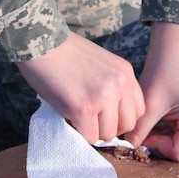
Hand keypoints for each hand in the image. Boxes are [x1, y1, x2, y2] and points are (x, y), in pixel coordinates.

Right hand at [17, 31, 145, 143]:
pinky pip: (89, 136)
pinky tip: (68, 116)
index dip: (120, 117)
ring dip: (92, 130)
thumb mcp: (101, 64)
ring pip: (108, 133)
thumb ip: (111, 85)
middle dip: (108, 126)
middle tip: (89, 119)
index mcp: (125, 72)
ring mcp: (102, 96)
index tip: (103, 115)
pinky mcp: (83, 107)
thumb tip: (110, 116)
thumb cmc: (64, 52)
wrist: (40, 41)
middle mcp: (119, 84)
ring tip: (76, 116)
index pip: (138, 110)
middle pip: (127, 125)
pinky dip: (79, 133)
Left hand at [129, 23, 178, 159]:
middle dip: (157, 142)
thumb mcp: (150, 103)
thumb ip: (139, 130)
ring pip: (175, 145)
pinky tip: (156, 117)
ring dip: (158, 137)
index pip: (177, 152)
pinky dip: (162, 132)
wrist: (172, 53)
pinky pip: (177, 138)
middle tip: (143, 125)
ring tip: (149, 118)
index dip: (156, 145)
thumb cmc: (163, 72)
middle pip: (177, 150)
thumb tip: (125, 150)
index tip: (142, 131)